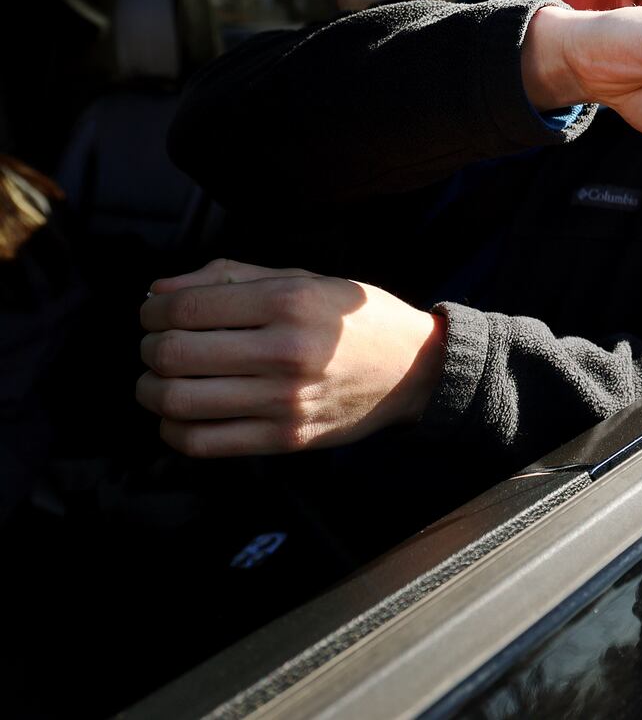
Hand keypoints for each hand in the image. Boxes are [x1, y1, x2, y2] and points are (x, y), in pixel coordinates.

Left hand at [136, 259, 445, 457]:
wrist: (413, 370)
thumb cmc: (353, 319)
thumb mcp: (302, 279)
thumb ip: (230, 278)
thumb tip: (156, 293)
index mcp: (289, 302)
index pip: (185, 308)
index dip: (153, 311)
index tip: (154, 313)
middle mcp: (286, 351)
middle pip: (173, 354)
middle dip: (149, 348)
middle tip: (157, 345)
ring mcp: (286, 400)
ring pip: (178, 402)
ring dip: (151, 390)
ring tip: (161, 380)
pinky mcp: (287, 438)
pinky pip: (203, 443)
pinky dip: (173, 429)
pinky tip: (182, 413)